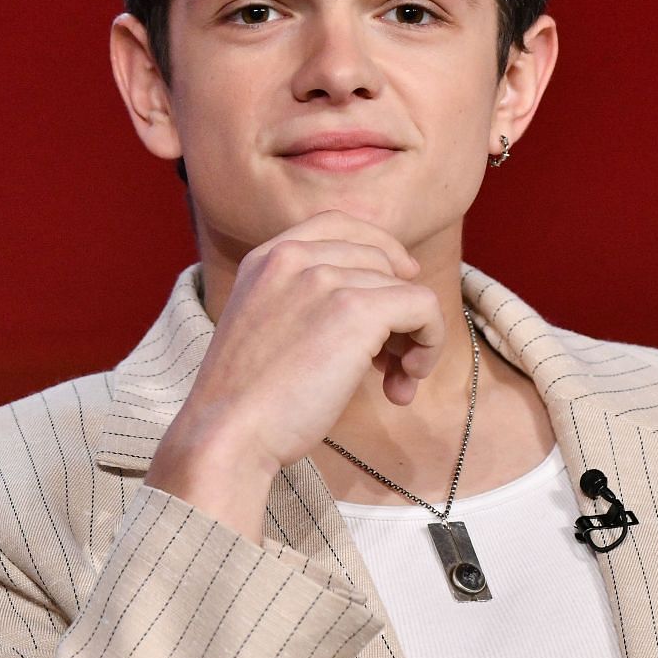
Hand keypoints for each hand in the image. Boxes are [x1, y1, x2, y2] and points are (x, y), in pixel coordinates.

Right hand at [145, 211, 445, 540]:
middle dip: (396, 307)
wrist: (227, 433)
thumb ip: (306, 301)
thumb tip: (384, 299)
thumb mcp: (264, 327)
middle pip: (380, 258)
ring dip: (413, 336)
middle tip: (391, 362)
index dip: (381, 251)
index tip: (397, 288)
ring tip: (396, 381)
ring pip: (405, 286)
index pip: (340, 224)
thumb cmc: (248, 401)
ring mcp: (324, 278)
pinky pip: (423, 306)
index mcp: (266, 258)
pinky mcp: (356, 308)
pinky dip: (430, 341)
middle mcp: (294, 257)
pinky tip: (406, 379)